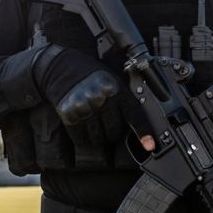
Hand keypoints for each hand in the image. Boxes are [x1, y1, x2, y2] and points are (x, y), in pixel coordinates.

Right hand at [35, 46, 150, 148]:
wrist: (62, 66)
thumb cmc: (91, 74)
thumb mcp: (112, 79)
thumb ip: (123, 98)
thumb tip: (135, 124)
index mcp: (116, 90)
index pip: (134, 115)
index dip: (143, 132)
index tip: (150, 146)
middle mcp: (101, 99)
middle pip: (115, 132)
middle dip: (113, 132)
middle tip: (106, 122)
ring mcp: (85, 108)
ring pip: (99, 138)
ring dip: (98, 137)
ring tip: (94, 123)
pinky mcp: (70, 116)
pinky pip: (81, 139)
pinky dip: (84, 139)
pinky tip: (83, 127)